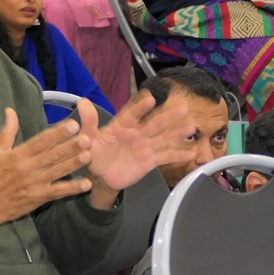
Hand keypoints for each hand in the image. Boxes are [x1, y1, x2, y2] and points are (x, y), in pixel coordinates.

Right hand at [0, 109, 93, 231]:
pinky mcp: (40, 197)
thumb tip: (10, 111)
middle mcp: (28, 168)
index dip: (57, 133)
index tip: (72, 124)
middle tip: (87, 138)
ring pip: (58, 171)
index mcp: (17, 155)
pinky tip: (86, 184)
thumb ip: (7, 131)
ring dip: (74, 164)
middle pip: (52, 155)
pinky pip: (59, 192)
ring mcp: (35, 183)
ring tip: (88, 155)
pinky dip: (73, 188)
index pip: (40, 141)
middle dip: (70, 146)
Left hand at [82, 91, 197, 191]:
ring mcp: (144, 147)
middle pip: (153, 124)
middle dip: (167, 116)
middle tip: (182, 107)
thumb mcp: (88, 140)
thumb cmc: (93, 154)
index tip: (150, 98)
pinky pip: (165, 156)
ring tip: (190, 126)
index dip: (140, 107)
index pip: (131, 114)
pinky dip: (178, 154)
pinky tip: (191, 151)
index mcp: (120, 126)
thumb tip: (82, 102)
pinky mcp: (150, 161)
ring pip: (163, 138)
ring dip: (177, 132)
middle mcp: (136, 134)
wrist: (101, 177)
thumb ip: (88, 123)